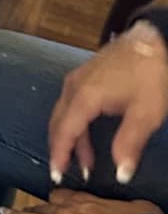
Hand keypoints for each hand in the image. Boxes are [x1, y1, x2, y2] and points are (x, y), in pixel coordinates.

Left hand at [0, 189, 163, 213]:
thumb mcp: (137, 211)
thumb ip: (128, 208)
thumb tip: (135, 209)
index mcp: (84, 201)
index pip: (62, 195)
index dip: (55, 197)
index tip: (51, 198)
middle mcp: (65, 211)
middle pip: (41, 205)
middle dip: (30, 205)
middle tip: (18, 204)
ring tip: (4, 213)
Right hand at [49, 21, 167, 184]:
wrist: (156, 38)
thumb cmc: (152, 73)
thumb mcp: (146, 113)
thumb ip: (129, 144)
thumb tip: (122, 175)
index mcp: (84, 98)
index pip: (63, 133)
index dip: (59, 155)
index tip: (56, 175)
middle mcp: (73, 88)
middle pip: (58, 124)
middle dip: (62, 149)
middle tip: (67, 171)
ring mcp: (77, 79)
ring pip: (63, 114)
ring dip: (71, 137)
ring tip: (85, 159)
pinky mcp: (85, 75)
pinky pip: (70, 104)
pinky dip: (75, 123)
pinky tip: (88, 132)